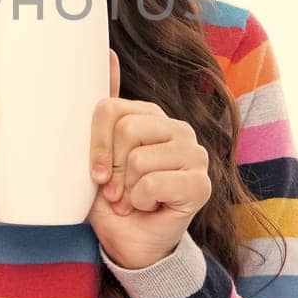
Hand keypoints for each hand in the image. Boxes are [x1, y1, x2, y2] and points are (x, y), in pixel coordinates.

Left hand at [87, 48, 213, 269]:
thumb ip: (107, 109)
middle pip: (127, 129)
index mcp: (152, 117)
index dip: (96, 144)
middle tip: (116, 190)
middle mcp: (178, 129)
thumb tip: (108, 53)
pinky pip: (153, 183)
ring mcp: (194, 154)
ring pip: (139, 158)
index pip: (111, 109)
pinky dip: (140, 202)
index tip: (96, 172)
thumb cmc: (114, 199)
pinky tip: (148, 208)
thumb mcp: (100, 153)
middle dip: (114, 169)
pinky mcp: (201, 184)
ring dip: (126, 189)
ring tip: (131, 200)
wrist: (131, 244)